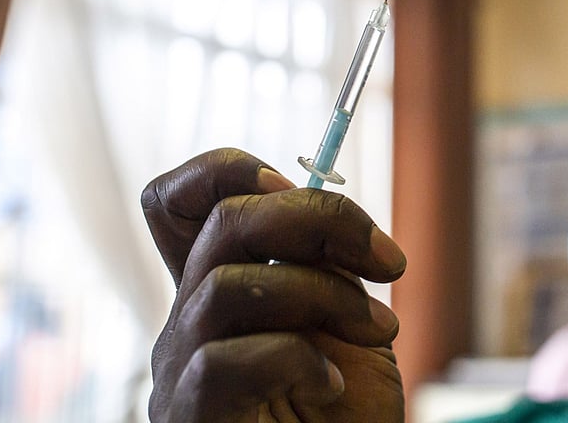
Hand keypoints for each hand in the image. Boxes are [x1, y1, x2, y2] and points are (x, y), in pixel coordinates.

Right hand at [142, 149, 406, 421]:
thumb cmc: (340, 415)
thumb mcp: (344, 320)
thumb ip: (322, 265)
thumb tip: (328, 204)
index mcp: (220, 286)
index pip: (178, 200)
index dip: (228, 169)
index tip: (296, 187)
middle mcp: (187, 320)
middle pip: (224, 219)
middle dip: (323, 219)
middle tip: (388, 261)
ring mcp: (181, 370)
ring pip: (231, 284)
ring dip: (327, 295)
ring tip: (380, 332)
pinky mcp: (193, 416)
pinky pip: (229, 358)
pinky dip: (300, 360)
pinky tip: (329, 387)